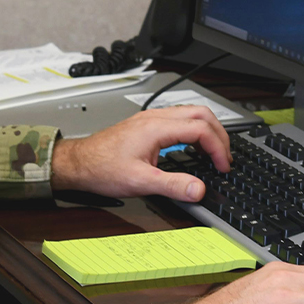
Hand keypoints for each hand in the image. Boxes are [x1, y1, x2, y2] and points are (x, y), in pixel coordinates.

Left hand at [51, 105, 230, 200]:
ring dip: (208, 131)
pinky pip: (179, 120)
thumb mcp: (140, 182)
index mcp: (156, 128)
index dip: (218, 148)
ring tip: (214, 154)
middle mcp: (155, 118)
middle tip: (225, 157)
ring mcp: (150, 119)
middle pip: (201, 113)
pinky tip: (194, 148)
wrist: (78, 163)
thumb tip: (198, 190)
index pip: (200, 129)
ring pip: (191, 114)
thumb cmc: (101, 168)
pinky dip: (194, 132)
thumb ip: (172, 186)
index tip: (222, 166)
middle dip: (219, 134)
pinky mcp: (147, 125)